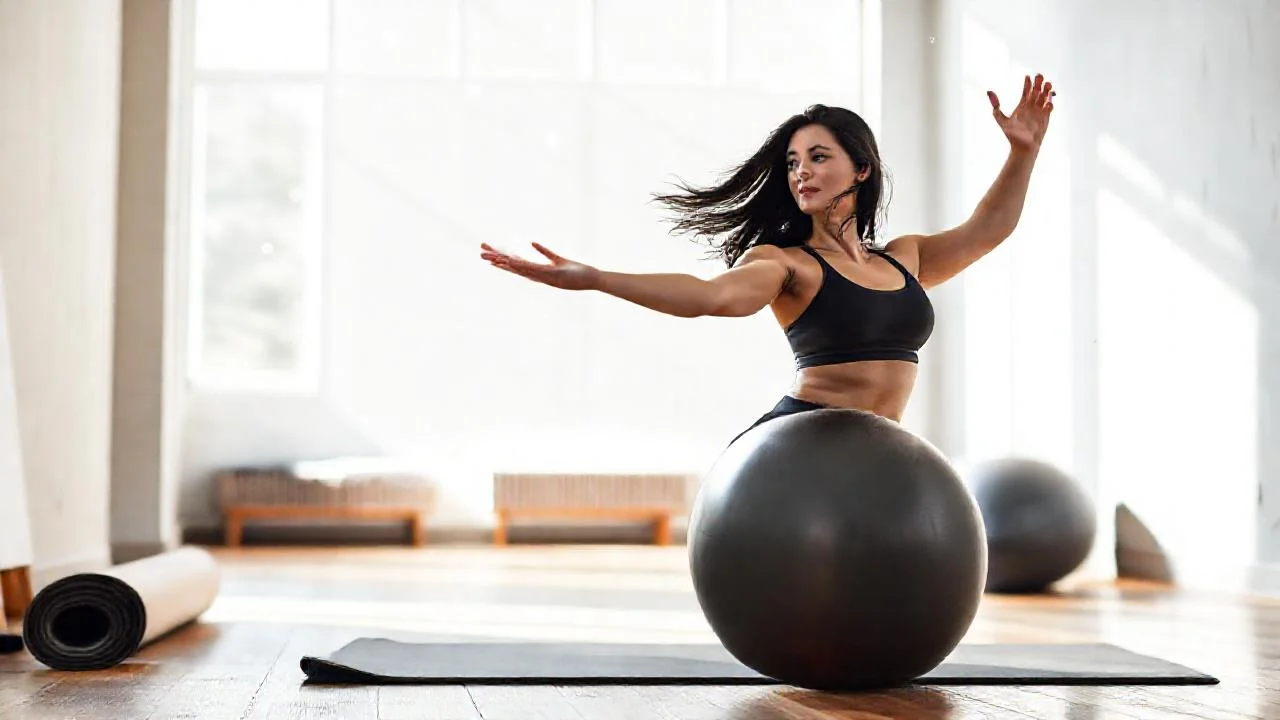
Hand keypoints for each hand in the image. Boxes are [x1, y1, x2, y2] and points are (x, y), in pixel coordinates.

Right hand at [480, 242, 600, 290]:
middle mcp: (538, 276)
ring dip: (507, 264)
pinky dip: (524, 266)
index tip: (488, 252)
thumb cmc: (576, 272)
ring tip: (493, 259)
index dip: (501, 259)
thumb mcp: (558, 259)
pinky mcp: (553, 275)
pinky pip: (535, 270)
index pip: (516, 264)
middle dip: (497, 260)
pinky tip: (514, 262)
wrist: (591, 280)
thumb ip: (545, 252)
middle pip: (513, 267)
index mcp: (538, 272)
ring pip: (521, 270)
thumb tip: (532, 242)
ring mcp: (544, 277)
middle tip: (481, 254)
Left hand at [988, 73, 1054, 153]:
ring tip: (1047, 84)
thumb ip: (995, 106)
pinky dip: (1050, 103)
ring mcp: (1039, 112)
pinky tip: (1048, 100)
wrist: (1022, 146)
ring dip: (1047, 89)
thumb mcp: (1000, 119)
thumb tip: (989, 91)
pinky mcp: (1045, 118)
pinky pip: (1049, 108)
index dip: (1027, 83)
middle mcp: (1031, 107)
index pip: (1026, 91)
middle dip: (1038, 82)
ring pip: (1044, 97)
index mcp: (1022, 106)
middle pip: (1036, 91)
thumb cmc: (1011, 134)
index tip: (1027, 76)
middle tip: (1039, 75)